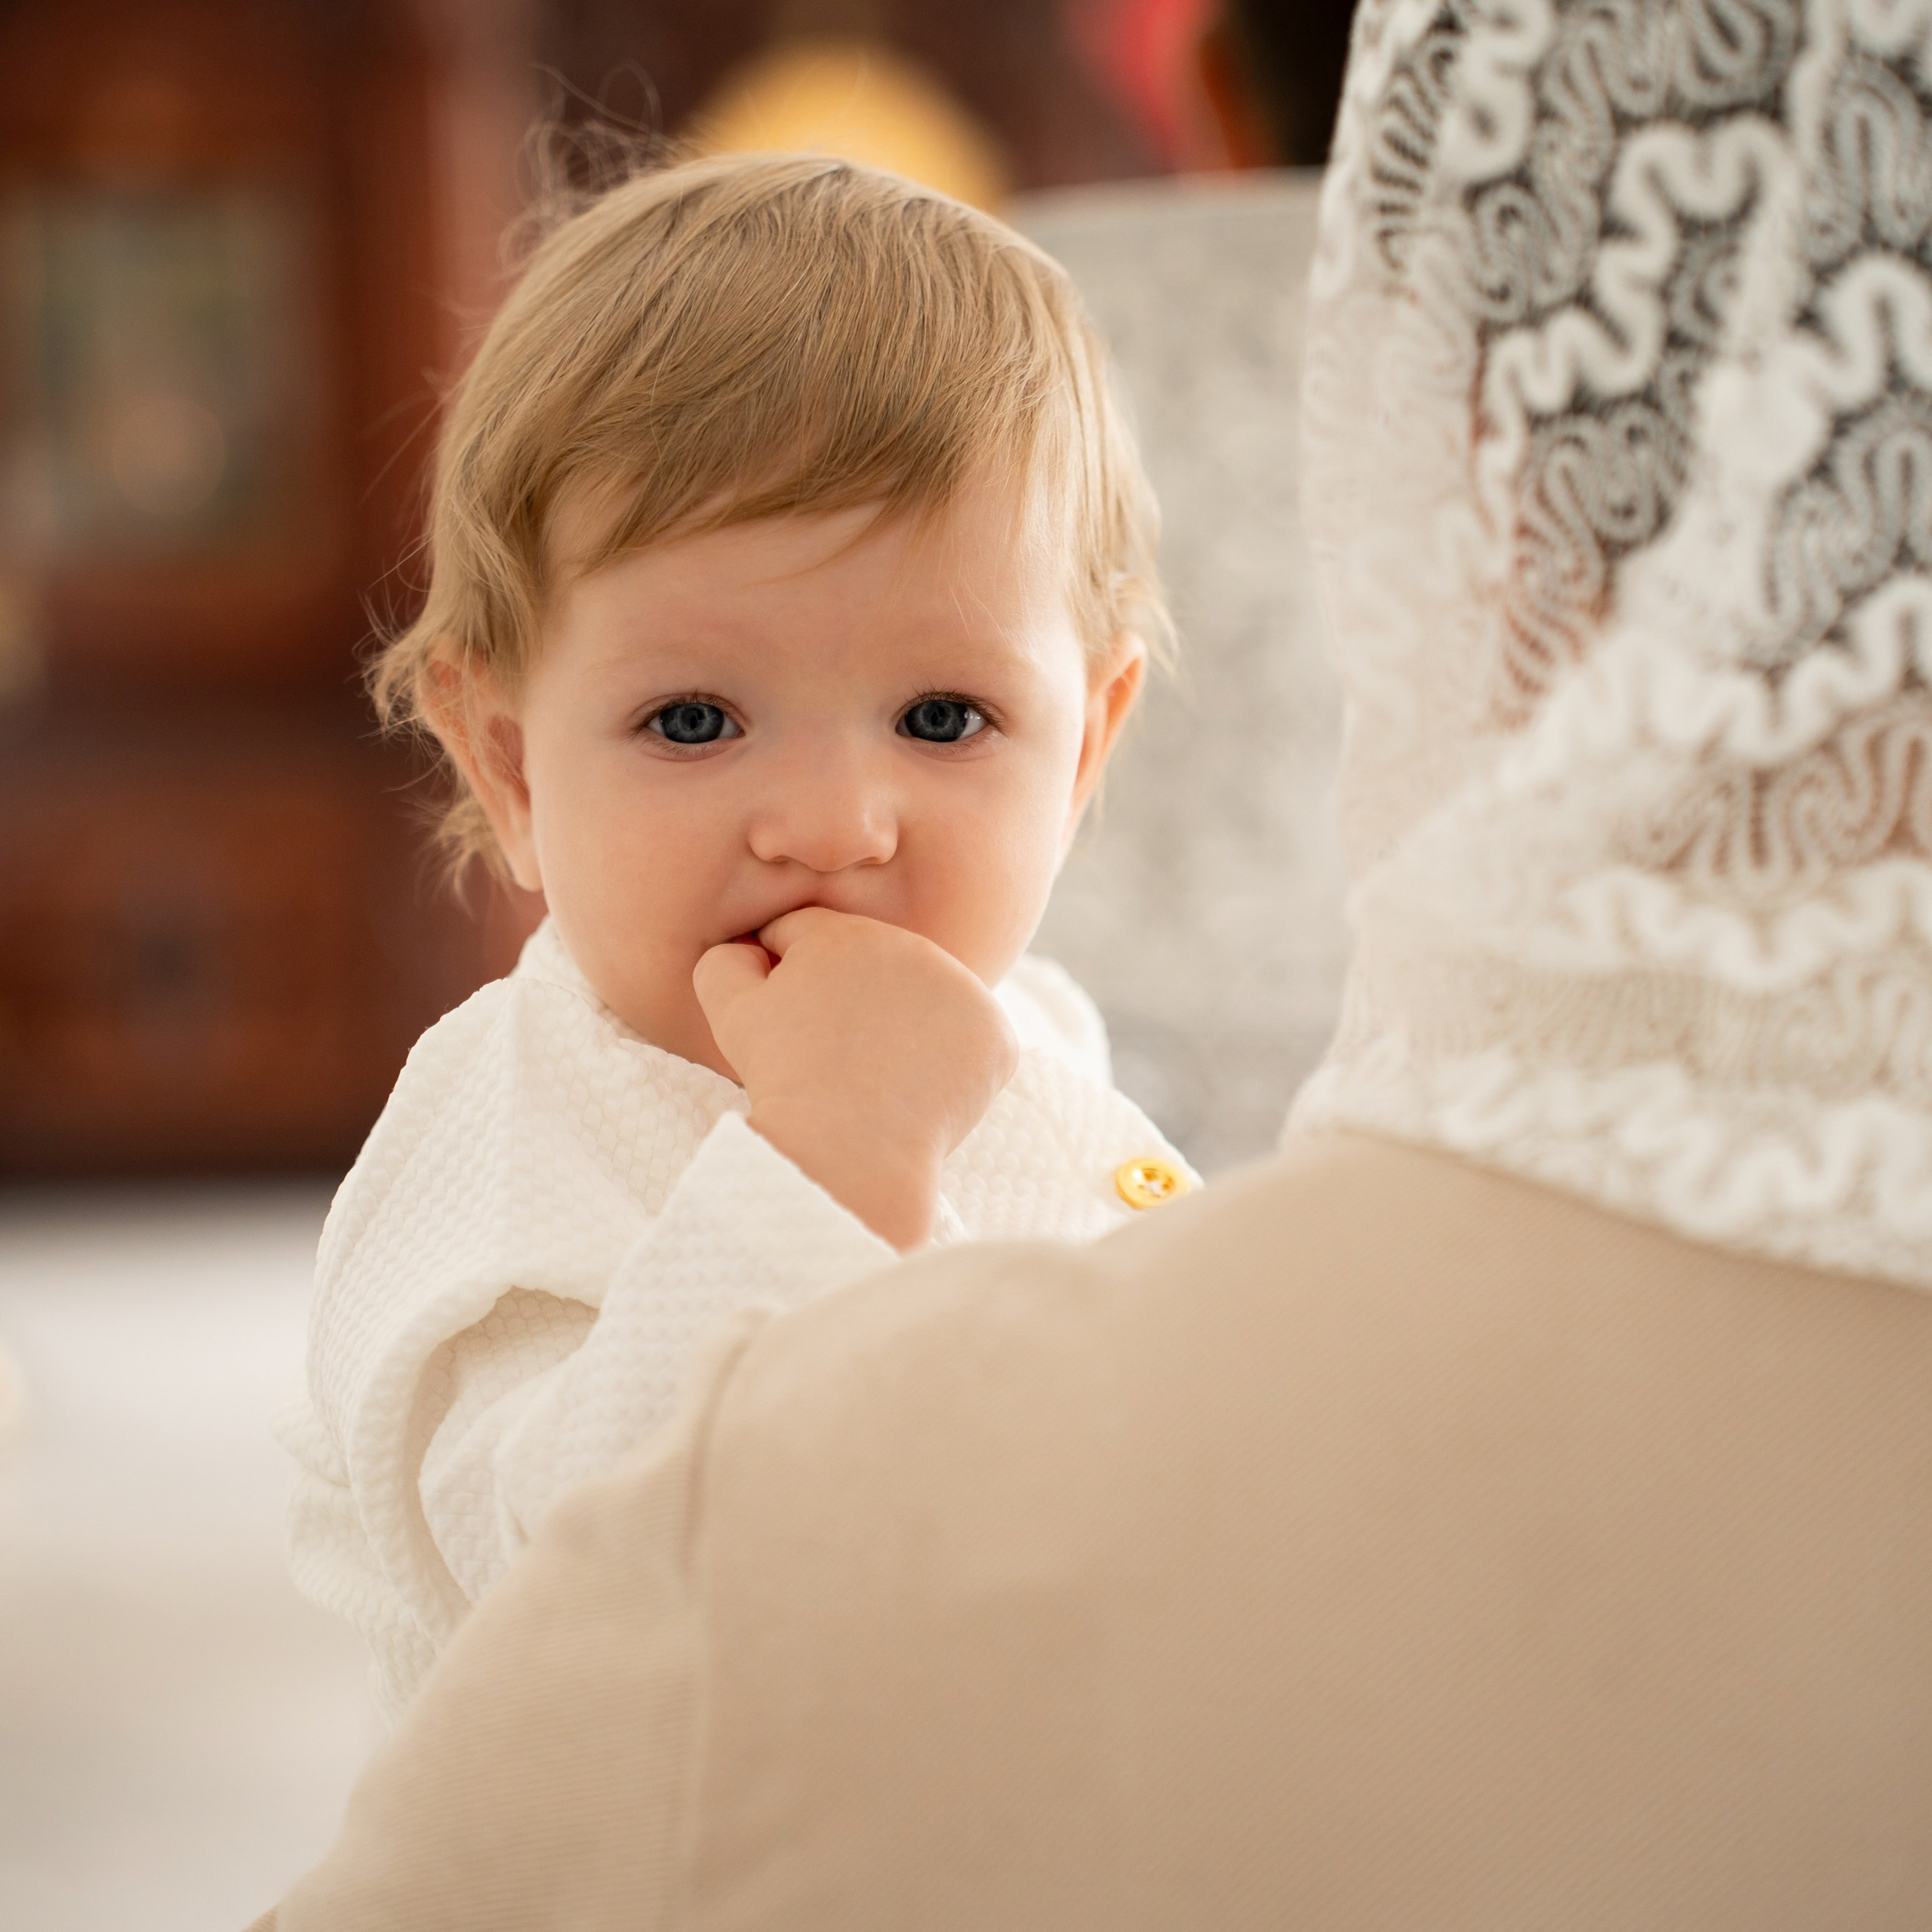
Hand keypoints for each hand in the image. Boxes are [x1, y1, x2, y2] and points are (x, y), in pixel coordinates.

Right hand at [693, 908, 1017, 1248]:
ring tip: (873, 1076)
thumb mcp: (730, 1014)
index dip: (784, 979)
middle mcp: (914, 947)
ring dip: (902, 1026)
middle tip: (831, 1059)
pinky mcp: (998, 1039)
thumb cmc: (784, 1082)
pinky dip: (947, 1066)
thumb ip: (725, 961)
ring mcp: (965, 991)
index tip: (787, 1028)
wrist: (850, 1151)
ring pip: (924, 1001)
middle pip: (872, 967)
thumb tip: (751, 948)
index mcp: (845, 933)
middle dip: (849, 1000)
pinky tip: (916, 1091)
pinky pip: (968, 1043)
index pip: (808, 936)